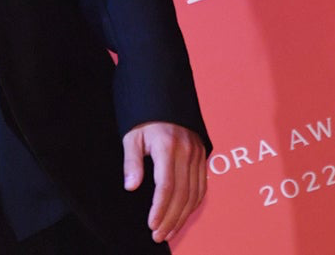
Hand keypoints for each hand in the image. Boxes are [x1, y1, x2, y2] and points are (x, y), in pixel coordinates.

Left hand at [123, 121, 206, 243]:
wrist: (165, 99)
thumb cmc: (145, 120)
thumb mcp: (132, 136)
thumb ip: (132, 162)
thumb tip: (131, 186)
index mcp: (168, 146)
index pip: (166, 186)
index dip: (160, 209)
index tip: (152, 224)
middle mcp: (187, 151)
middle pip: (182, 194)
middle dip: (171, 219)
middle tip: (159, 235)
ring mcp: (197, 154)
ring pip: (194, 193)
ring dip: (182, 216)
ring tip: (169, 231)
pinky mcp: (203, 156)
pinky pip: (202, 186)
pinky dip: (193, 205)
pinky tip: (183, 215)